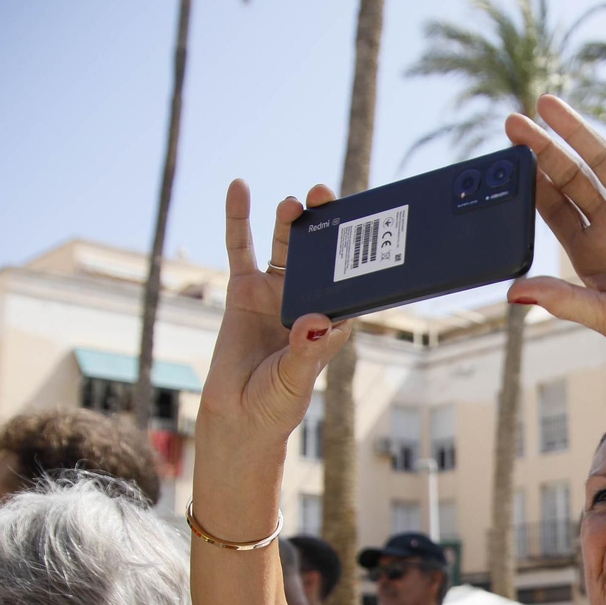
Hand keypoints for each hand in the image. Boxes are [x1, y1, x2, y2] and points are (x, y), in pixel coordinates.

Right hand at [200, 181, 355, 444]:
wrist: (238, 415)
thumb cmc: (277, 403)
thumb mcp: (295, 379)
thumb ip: (305, 351)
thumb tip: (314, 322)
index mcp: (331, 319)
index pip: (351, 279)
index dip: (359, 252)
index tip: (367, 223)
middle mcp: (306, 299)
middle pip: (320, 253)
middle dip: (325, 224)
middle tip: (326, 197)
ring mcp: (275, 292)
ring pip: (285, 246)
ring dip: (289, 221)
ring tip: (293, 202)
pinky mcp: (243, 290)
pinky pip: (240, 247)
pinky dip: (239, 218)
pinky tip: (239, 188)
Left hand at [503, 80, 605, 388]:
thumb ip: (562, 299)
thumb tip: (512, 292)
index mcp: (589, 253)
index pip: (551, 209)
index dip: (528, 185)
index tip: (503, 163)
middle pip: (569, 178)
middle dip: (542, 150)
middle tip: (513, 123)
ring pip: (603, 159)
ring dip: (577, 130)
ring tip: (547, 104)